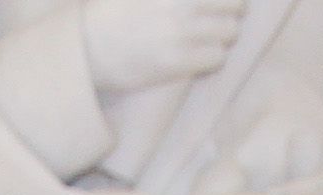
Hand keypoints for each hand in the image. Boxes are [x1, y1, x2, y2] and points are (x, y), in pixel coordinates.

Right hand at [82, 0, 244, 93]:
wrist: (87, 48)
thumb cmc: (112, 12)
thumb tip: (201, 4)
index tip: (229, 3)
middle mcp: (181, 3)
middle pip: (234, 5)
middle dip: (231, 12)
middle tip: (221, 18)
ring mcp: (179, 31)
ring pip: (229, 32)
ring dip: (223, 36)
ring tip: (208, 38)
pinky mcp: (176, 61)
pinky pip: (216, 57)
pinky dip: (212, 57)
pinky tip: (199, 56)